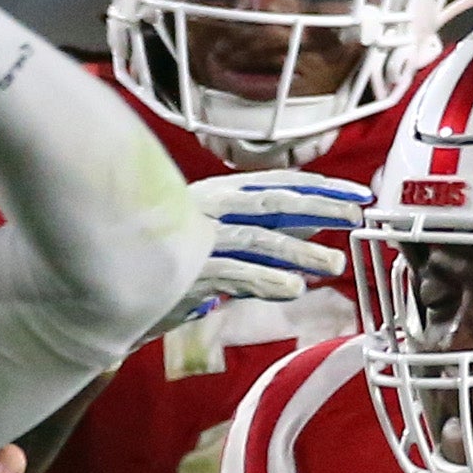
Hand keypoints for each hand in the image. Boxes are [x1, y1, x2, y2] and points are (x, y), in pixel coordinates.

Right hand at [181, 169, 366, 313]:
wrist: (113, 280)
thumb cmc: (170, 255)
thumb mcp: (224, 235)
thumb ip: (266, 228)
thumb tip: (313, 220)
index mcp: (220, 195)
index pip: (278, 184)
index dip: (321, 187)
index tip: (359, 194)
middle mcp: (209, 208)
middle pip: (274, 201)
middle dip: (319, 205)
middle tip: (356, 214)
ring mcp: (196, 238)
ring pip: (257, 239)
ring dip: (299, 251)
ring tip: (334, 264)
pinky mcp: (185, 272)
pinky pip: (232, 273)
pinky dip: (265, 280)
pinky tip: (293, 288)